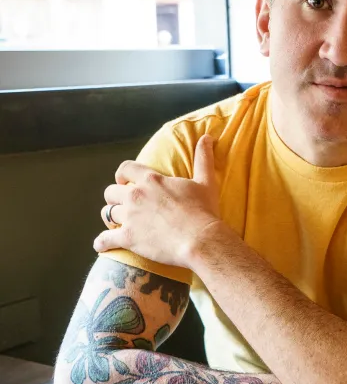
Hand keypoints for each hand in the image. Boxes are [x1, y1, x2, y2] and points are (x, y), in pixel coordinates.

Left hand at [94, 135, 222, 267]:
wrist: (200, 239)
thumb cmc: (203, 211)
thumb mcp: (205, 181)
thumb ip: (203, 159)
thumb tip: (207, 138)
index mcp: (151, 180)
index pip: (126, 169)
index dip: (122, 174)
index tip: (123, 181)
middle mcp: (135, 195)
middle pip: (111, 192)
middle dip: (114, 197)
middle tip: (122, 205)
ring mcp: (130, 217)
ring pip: (107, 213)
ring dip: (110, 218)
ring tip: (115, 224)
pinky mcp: (128, 238)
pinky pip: (106, 239)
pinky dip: (102, 242)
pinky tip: (101, 245)